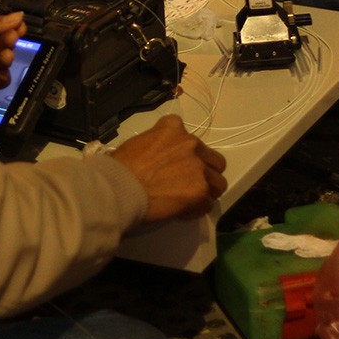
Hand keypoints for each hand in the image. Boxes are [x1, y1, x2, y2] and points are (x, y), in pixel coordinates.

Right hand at [111, 114, 226, 222]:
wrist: (119, 187)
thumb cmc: (121, 167)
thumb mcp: (140, 143)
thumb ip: (159, 146)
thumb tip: (163, 161)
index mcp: (173, 128)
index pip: (190, 137)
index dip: (186, 154)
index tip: (176, 164)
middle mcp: (191, 144)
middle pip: (214, 160)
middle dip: (205, 171)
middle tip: (189, 184)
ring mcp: (198, 168)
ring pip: (218, 183)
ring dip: (206, 191)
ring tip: (189, 200)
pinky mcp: (200, 191)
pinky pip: (207, 204)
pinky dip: (196, 209)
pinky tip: (181, 211)